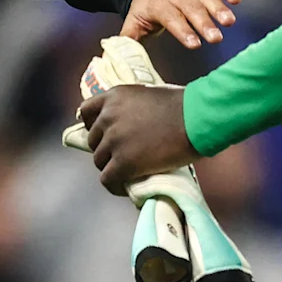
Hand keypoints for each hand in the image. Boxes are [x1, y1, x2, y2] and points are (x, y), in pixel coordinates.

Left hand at [79, 81, 200, 193]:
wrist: (196, 118)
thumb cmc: (183, 105)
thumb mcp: (149, 95)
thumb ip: (132, 108)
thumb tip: (130, 125)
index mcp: (114, 97)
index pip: (86, 111)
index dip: (93, 125)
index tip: (103, 134)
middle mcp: (108, 117)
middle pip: (93, 140)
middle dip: (106, 148)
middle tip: (124, 155)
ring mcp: (113, 140)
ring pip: (99, 161)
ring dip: (111, 166)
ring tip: (129, 171)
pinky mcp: (123, 163)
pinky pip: (107, 180)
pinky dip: (114, 185)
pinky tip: (126, 186)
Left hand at [123, 0, 242, 47]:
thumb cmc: (150, 4)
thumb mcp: (135, 19)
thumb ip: (128, 38)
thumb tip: (112, 57)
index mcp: (159, 4)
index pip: (171, 18)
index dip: (183, 31)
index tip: (195, 44)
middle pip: (191, 9)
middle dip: (204, 23)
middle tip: (216, 39)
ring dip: (219, 8)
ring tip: (229, 22)